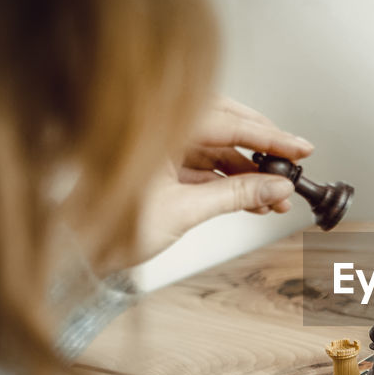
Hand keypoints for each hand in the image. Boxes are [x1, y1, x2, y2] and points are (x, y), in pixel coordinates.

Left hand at [123, 96, 313, 268]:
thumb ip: (235, 195)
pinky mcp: (160, 165)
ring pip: (216, 148)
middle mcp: (158, 129)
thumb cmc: (106, 226)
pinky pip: (203, 164)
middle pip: (225, 126)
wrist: (73, 250)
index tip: (300, 148)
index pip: (228, 123)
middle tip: (292, 164)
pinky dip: (228, 179)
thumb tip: (275, 186)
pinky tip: (252, 196)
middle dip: (262, 148)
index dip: (270, 137)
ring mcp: (159, 146)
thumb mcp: (184, 211)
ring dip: (248, 170)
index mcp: (158, 126)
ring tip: (275, 194)